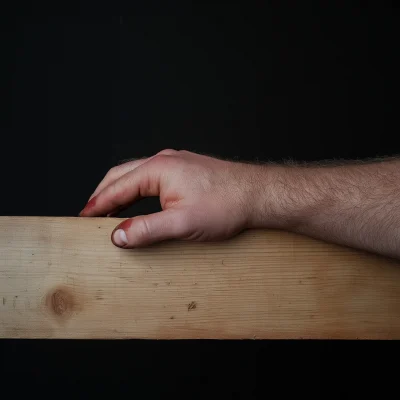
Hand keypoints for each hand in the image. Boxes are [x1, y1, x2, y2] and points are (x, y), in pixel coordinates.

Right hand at [79, 150, 266, 247]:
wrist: (258, 194)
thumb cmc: (226, 204)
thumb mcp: (182, 223)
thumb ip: (147, 229)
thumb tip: (119, 236)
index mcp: (158, 168)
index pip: (117, 186)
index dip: (98, 203)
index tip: (83, 217)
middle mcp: (164, 160)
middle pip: (122, 175)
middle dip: (104, 194)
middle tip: (91, 214)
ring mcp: (176, 163)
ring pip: (136, 175)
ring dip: (120, 191)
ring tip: (110, 210)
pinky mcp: (186, 170)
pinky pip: (151, 177)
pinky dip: (137, 190)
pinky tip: (138, 201)